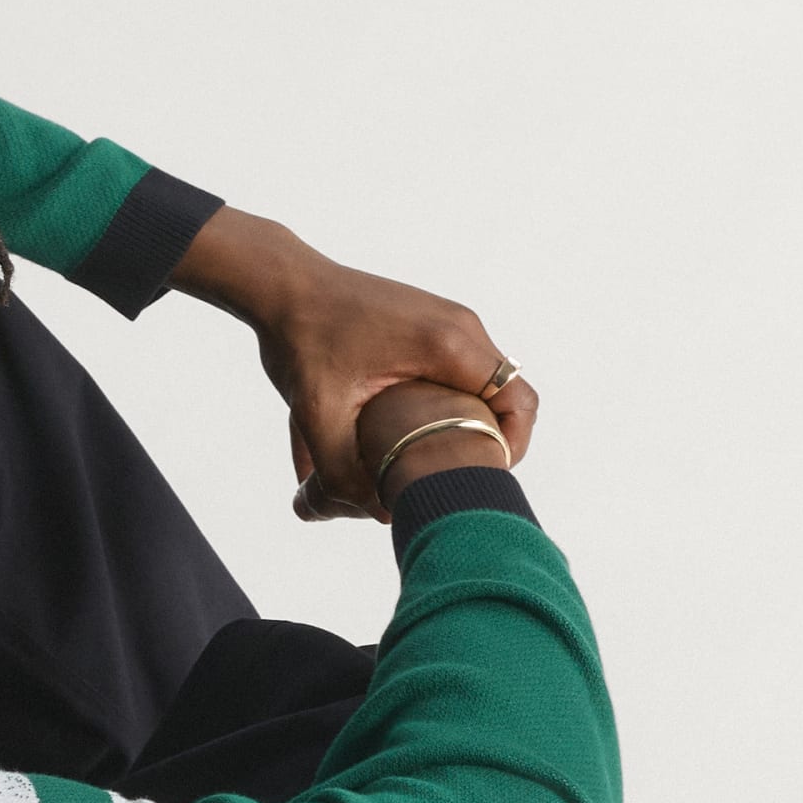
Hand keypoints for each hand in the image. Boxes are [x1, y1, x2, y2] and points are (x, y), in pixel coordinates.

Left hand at [170, 208, 537, 522]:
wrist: (284, 288)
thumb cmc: (302, 341)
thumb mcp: (317, 413)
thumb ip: (344, 468)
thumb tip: (380, 515)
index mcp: (448, 344)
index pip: (518, 401)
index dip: (512, 448)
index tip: (482, 478)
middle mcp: (461, 328)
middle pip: (507, 397)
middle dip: (486, 442)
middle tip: (452, 479)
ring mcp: (450, 323)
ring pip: (483, 386)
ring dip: (465, 423)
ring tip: (430, 462)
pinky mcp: (432, 326)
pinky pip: (459, 372)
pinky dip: (445, 404)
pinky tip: (408, 435)